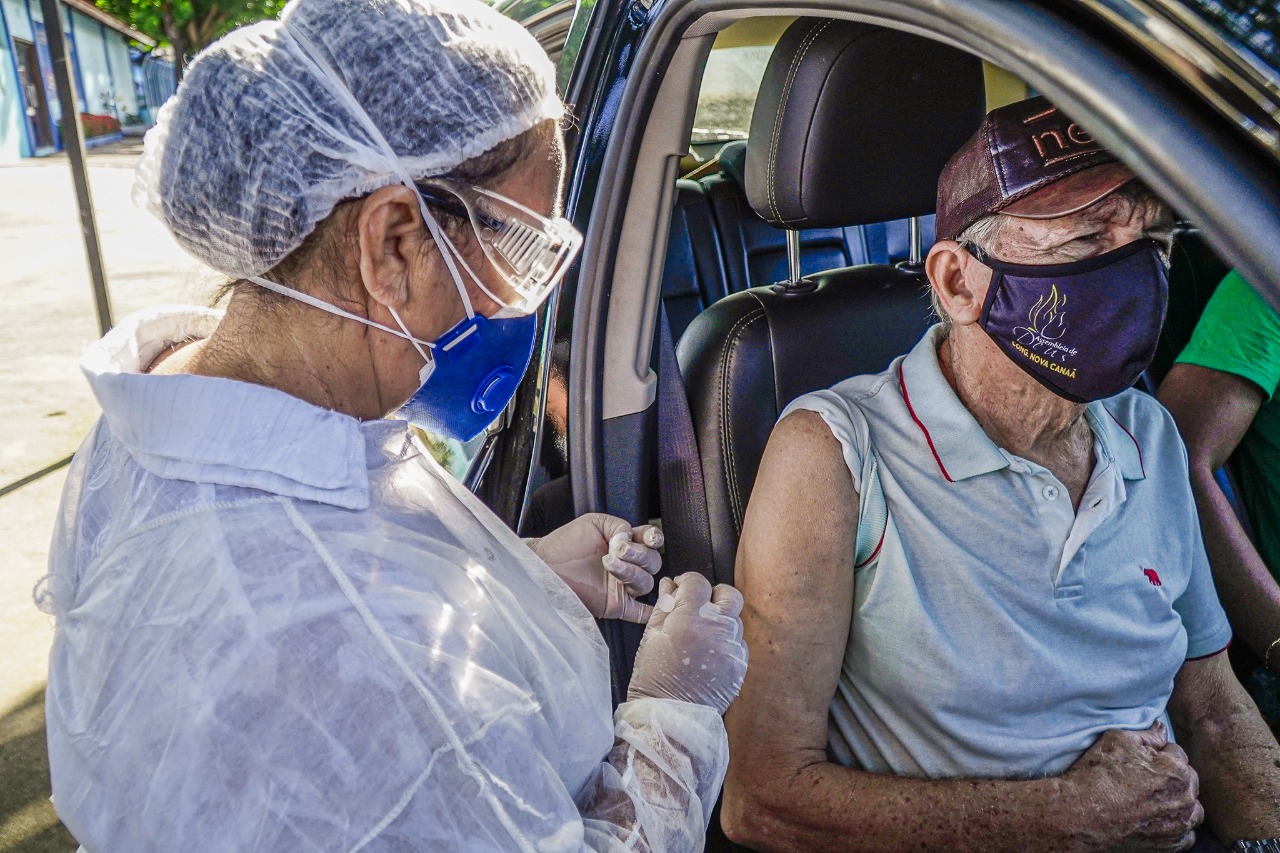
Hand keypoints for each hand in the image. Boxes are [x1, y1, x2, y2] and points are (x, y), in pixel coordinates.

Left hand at [527, 513, 662, 622]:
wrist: (545, 565)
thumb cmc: (565, 543)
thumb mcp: (594, 523)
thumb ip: (618, 525)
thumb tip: (630, 538)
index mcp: (625, 544)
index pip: (651, 541)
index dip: (654, 538)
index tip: (649, 538)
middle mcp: (628, 565)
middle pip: (653, 562)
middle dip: (639, 555)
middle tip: (617, 551)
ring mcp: (622, 586)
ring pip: (646, 582)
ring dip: (632, 572)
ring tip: (609, 565)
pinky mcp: (615, 604)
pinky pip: (639, 613)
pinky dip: (649, 612)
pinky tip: (653, 608)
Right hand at [627, 573, 747, 714]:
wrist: (670, 717)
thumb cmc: (653, 677)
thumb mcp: (650, 637)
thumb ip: (663, 606)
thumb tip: (670, 585)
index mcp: (690, 617)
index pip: (698, 582)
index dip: (687, 582)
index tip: (680, 591)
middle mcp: (717, 628)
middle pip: (729, 594)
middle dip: (714, 595)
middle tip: (699, 606)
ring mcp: (733, 648)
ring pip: (735, 619)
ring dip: (721, 619)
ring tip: (703, 633)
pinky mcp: (741, 665)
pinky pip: (739, 643)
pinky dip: (727, 641)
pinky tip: (711, 652)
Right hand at [1061, 722, 1202, 851]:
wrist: (1079, 815)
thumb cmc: (1097, 775)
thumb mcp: (1118, 741)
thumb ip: (1147, 735)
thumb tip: (1162, 728)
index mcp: (1176, 770)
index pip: (1178, 754)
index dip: (1159, 754)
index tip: (1142, 761)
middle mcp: (1184, 799)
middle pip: (1189, 781)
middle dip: (1173, 777)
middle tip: (1146, 780)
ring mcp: (1180, 825)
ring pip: (1192, 809)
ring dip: (1179, 803)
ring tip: (1154, 801)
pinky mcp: (1172, 845)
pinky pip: (1186, 834)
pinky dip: (1176, 827)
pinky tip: (1156, 820)